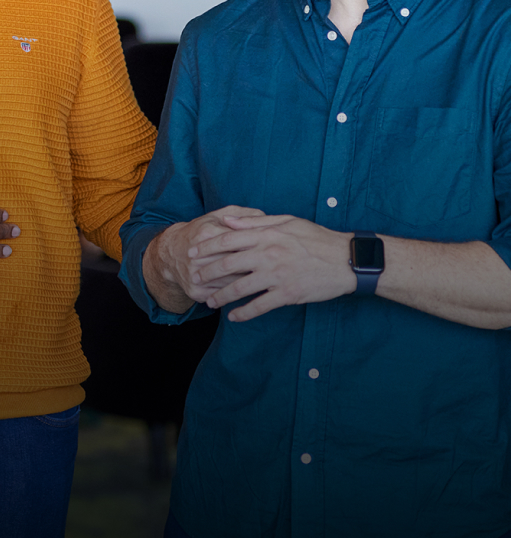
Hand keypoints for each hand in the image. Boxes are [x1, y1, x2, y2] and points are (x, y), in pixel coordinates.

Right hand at [143, 206, 266, 311]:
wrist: (170, 254)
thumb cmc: (201, 232)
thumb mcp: (217, 216)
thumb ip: (242, 214)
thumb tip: (266, 217)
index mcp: (207, 233)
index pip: (239, 242)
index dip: (259, 246)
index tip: (275, 250)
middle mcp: (199, 256)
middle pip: (236, 265)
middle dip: (258, 267)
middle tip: (277, 269)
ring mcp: (196, 276)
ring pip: (231, 284)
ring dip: (251, 285)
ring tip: (269, 282)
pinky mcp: (196, 292)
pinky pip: (223, 296)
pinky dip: (238, 296)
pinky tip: (252, 294)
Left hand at [188, 214, 355, 320]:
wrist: (345, 260)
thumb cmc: (316, 238)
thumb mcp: (287, 221)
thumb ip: (255, 221)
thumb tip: (227, 220)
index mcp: (267, 234)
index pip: (228, 240)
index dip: (206, 247)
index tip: (192, 252)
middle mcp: (268, 254)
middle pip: (228, 264)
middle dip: (207, 272)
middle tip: (195, 279)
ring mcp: (277, 275)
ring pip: (239, 288)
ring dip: (220, 296)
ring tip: (210, 302)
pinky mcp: (287, 294)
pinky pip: (259, 306)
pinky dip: (243, 313)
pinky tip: (234, 317)